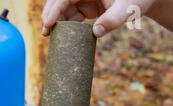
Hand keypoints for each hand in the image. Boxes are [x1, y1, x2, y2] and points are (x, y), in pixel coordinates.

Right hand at [42, 0, 157, 36]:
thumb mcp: (127, 9)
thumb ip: (113, 20)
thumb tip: (95, 33)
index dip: (54, 9)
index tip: (48, 24)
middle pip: (59, 1)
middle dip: (50, 15)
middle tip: (45, 33)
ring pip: (62, 8)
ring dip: (56, 22)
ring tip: (50, 36)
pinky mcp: (85, 6)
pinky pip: (70, 14)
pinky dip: (65, 25)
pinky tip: (62, 36)